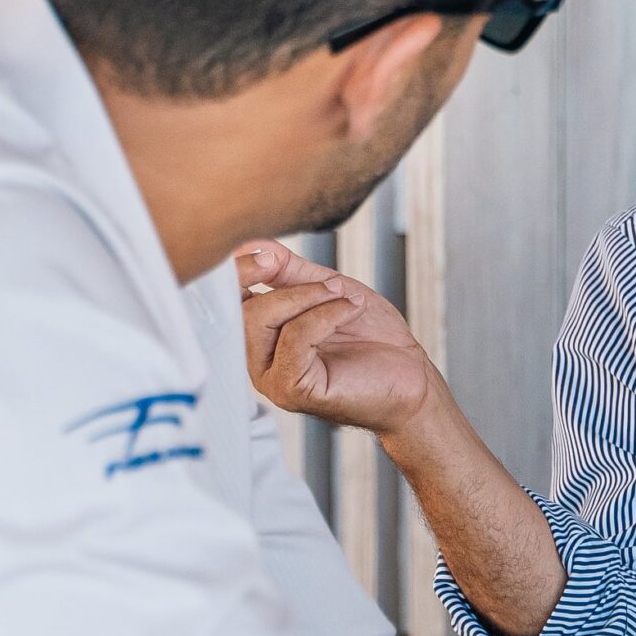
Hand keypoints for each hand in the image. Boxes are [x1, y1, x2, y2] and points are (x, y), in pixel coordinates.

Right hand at [235, 239, 442, 436]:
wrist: (409, 375)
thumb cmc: (371, 339)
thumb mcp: (326, 289)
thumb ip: (288, 270)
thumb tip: (254, 245)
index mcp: (261, 337)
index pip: (226, 300)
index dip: (239, 270)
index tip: (268, 254)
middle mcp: (258, 361)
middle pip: (242, 309)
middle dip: (289, 287)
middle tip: (333, 284)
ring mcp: (271, 379)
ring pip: (261, 321)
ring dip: (309, 298)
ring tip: (345, 297)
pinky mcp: (291, 390)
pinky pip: (294, 338)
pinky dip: (326, 315)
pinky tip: (350, 310)